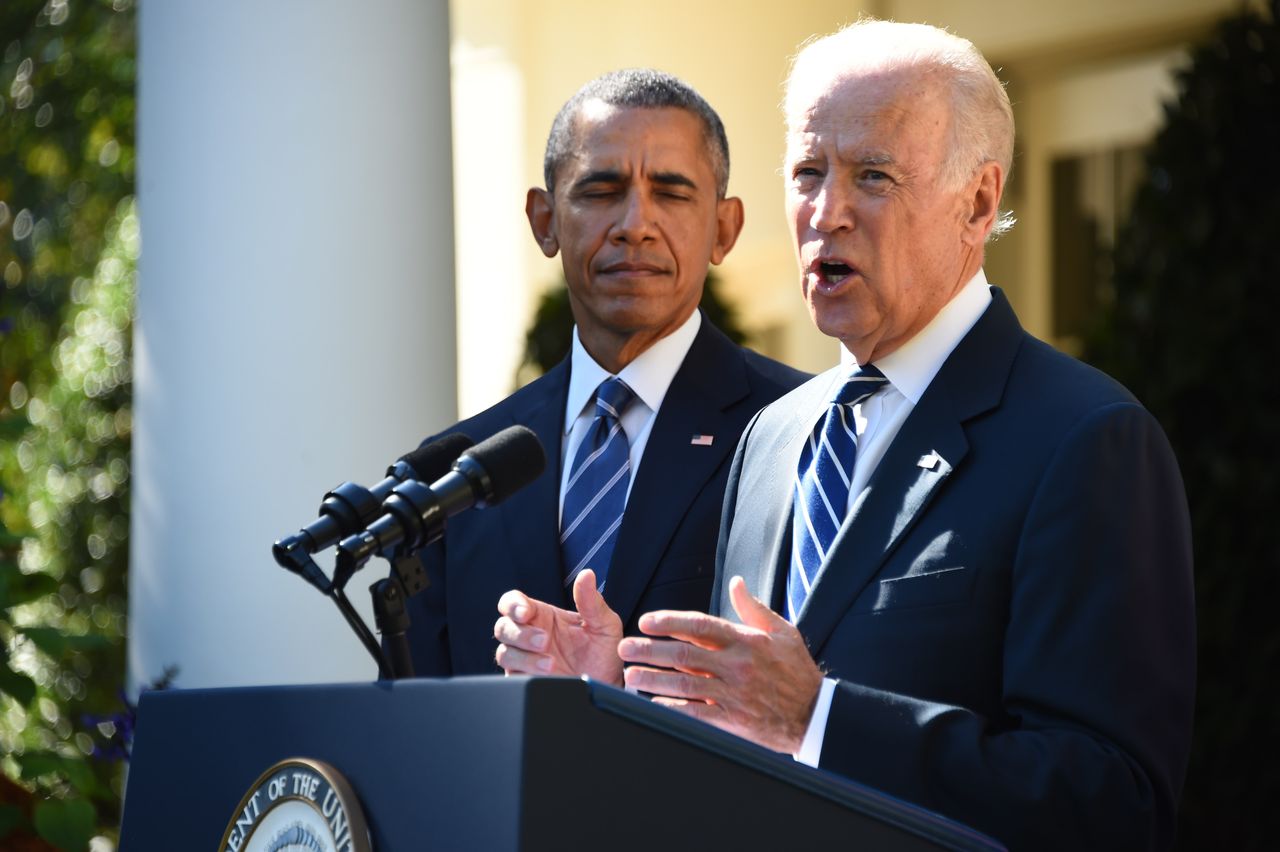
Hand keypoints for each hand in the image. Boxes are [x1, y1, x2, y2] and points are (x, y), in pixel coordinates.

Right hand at [493, 569, 623, 685]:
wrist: (607, 686)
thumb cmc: (604, 652)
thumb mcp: (603, 624)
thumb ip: (591, 601)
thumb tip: (586, 575)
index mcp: (543, 616)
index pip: (513, 602)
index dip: (513, 605)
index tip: (525, 612)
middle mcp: (529, 635)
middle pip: (503, 627)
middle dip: (519, 633)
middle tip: (545, 641)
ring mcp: (526, 659)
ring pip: (504, 652)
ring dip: (524, 656)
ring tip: (550, 664)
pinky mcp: (526, 680)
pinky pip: (512, 676)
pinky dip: (526, 673)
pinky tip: (547, 675)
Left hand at [617, 576, 823, 753]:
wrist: (815, 714)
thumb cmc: (796, 670)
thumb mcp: (782, 632)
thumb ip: (753, 608)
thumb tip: (736, 582)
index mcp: (746, 641)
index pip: (700, 625)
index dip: (670, 621)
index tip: (646, 620)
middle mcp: (736, 665)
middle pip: (684, 654)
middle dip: (650, 650)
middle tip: (625, 647)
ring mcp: (733, 694)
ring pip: (684, 684)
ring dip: (653, 679)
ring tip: (630, 675)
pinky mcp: (733, 720)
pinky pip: (696, 713)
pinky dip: (673, 708)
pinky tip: (653, 703)